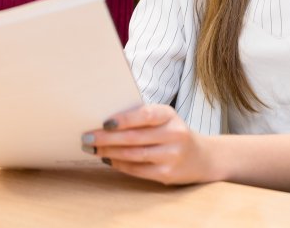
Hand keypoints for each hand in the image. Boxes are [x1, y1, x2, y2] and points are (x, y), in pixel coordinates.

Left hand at [81, 104, 216, 184]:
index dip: (123, 119)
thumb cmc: (172, 132)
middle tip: (87, 137)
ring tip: (92, 148)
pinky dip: (119, 164)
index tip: (104, 122)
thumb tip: (104, 121)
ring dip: (109, 151)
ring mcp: (172, 156)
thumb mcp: (163, 118)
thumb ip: (140, 116)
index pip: (145, 114)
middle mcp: (174, 134)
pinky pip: (137, 170)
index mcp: (169, 115)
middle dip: (106, 138)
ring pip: (134, 154)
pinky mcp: (168, 174)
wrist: (202, 157)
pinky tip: (107, 159)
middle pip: (134, 137)